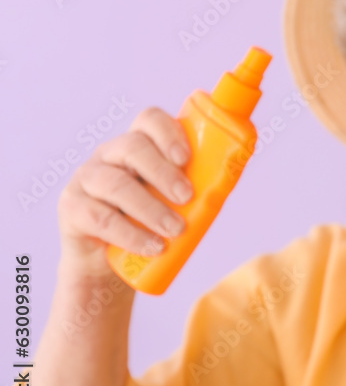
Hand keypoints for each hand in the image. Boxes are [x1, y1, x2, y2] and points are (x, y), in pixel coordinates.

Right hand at [57, 107, 192, 281]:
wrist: (109, 265)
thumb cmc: (151, 224)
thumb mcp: (175, 202)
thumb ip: (199, 185)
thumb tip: (234, 170)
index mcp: (138, 145)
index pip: (149, 120)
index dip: (168, 132)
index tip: (186, 158)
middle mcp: (109, 155)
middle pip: (133, 148)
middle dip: (163, 172)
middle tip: (187, 196)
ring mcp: (86, 180)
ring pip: (116, 184)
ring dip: (151, 208)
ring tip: (175, 230)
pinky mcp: (72, 209)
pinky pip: (100, 217)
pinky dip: (130, 234)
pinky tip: (152, 246)